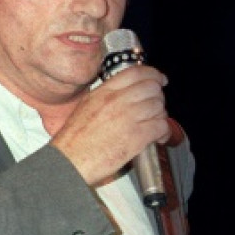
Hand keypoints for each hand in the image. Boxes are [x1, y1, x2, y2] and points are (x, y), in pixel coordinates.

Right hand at [50, 65, 170, 187]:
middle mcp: (117, 100)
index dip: (153, 74)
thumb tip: (126, 94)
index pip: (136, 72)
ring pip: (158, 106)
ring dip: (161, 116)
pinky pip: (161, 126)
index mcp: (104, 92)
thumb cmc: (74, 140)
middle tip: (156, 107)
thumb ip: (107, 96)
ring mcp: (128, 117)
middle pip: (151, 88)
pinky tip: (159, 138)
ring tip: (156, 125)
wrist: (70, 161)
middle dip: (158, 97)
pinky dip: (164, 132)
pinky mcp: (137, 136)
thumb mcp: (87, 106)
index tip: (160, 79)